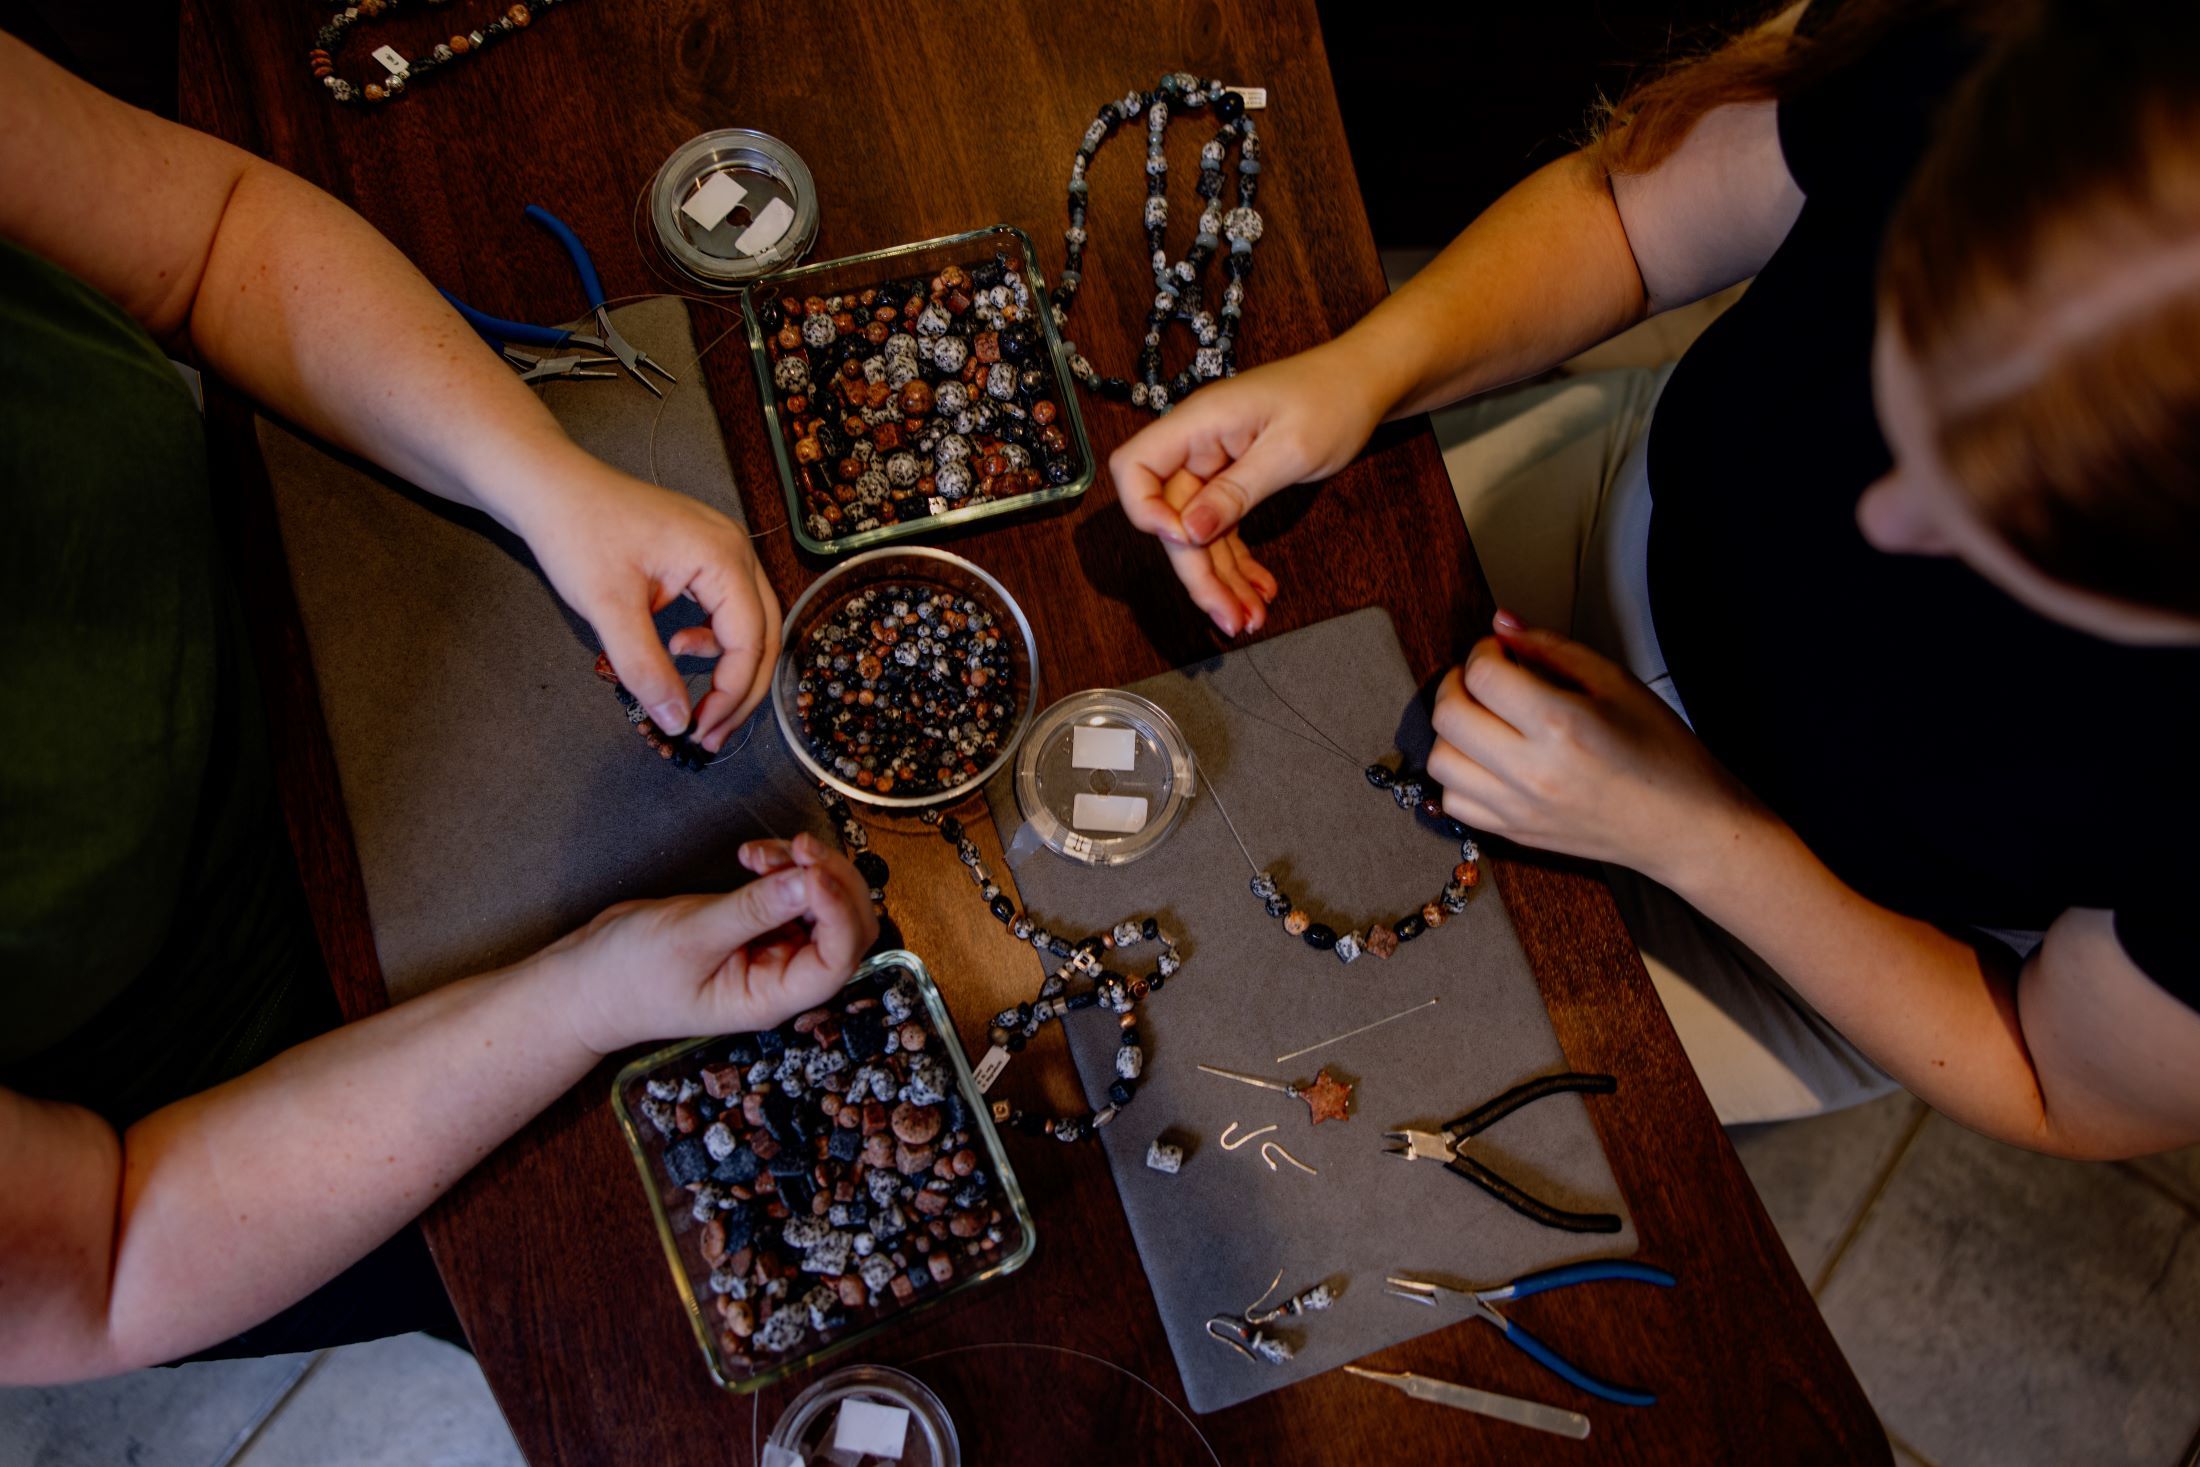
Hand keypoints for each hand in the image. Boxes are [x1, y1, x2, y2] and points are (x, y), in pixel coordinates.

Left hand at [516, 449, 780, 751]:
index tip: (700, 731)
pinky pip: (729, 609)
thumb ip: (645, 668)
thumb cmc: (578, 532)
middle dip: (740, 691)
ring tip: (696, 701)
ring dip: (730, 669)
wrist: (550, 486)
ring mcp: (724, 549)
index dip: (732, 694)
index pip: (750, 641)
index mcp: (722, 557)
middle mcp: (736, 550)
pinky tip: (679, 646)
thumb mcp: (609, 608)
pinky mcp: (705, 555)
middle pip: (764, 635)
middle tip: (711, 734)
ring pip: (751, 625)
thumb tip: (677, 723)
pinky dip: (713, 641)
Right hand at [544, 834, 877, 1055]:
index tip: (812, 871)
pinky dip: (783, 866)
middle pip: (844, 926)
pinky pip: (795, 889)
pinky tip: (751, 856)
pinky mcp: (759, 922)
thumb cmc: (630, 977)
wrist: (588, 980)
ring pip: (824, 901)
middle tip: (796, 847)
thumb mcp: (690, 938)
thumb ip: (753, 910)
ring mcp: (773, 948)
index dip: (839, 911)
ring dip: (804, 867)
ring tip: (759, 853)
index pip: (838, 959)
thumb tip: (808, 880)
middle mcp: (783, 975)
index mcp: (773, 997)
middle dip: (830, 879)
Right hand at [1108, 340, 1390, 634]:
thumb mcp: (1290, 450)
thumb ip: (1237, 491)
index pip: (1135, 468)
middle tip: (1229, 617)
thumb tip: (1189, 531)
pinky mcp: (1233, 482)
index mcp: (1200, 423)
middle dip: (1198, 572)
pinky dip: (1238, 563)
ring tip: (1249, 618)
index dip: (1146, 511)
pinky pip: (1223, 530)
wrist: (1363, 381)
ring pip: (1199, 535)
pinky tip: (1258, 589)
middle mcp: (1197, 446)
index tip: (1184, 540)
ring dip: (1220, 579)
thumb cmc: (1332, 398)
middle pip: (1171, 518)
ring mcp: (1213, 466)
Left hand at [1427, 611, 1763, 880]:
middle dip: (1456, 684)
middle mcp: (1532, 770)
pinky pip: (1453, 803)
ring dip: (1452, 732)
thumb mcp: (1617, 683)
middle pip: (1448, 717)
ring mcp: (1519, 807)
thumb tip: (1504, 625)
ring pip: (1440, 762)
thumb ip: (1551, 648)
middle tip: (1482, 678)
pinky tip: (1486, 760)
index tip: (1499, 652)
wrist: (1686, 826)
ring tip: (1482, 719)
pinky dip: (1459, 777)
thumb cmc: (1663, 756)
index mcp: (1561, 725)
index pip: (1482, 676)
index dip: (1484, 652)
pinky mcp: (1515, 833)